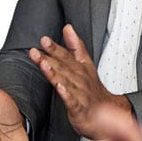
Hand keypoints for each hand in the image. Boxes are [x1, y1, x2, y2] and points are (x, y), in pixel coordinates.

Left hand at [29, 26, 128, 140]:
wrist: (106, 112)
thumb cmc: (91, 88)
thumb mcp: (85, 63)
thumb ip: (75, 46)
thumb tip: (68, 28)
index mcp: (80, 68)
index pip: (66, 55)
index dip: (55, 48)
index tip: (44, 40)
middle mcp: (80, 79)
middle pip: (63, 67)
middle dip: (50, 58)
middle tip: (35, 51)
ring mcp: (80, 94)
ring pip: (66, 82)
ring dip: (54, 73)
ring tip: (44, 64)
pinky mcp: (79, 108)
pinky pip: (73, 101)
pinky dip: (67, 94)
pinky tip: (60, 88)